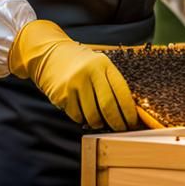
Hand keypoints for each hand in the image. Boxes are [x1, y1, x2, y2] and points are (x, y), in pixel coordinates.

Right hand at [8, 19, 137, 130]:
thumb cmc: (81, 65)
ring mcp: (75, 84)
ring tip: (100, 120)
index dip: (129, 111)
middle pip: (108, 106)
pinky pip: (78, 117)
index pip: (122, 91)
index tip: (133, 122)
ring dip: (99, 123)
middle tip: (121, 130)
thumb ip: (112, 84)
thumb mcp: (99, 66)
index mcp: (103, 64)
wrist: (51, 55)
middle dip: (117, 123)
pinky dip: (83, 119)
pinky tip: (83, 111)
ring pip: (93, 116)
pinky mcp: (62, 95)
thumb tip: (128, 112)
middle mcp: (89, 72)